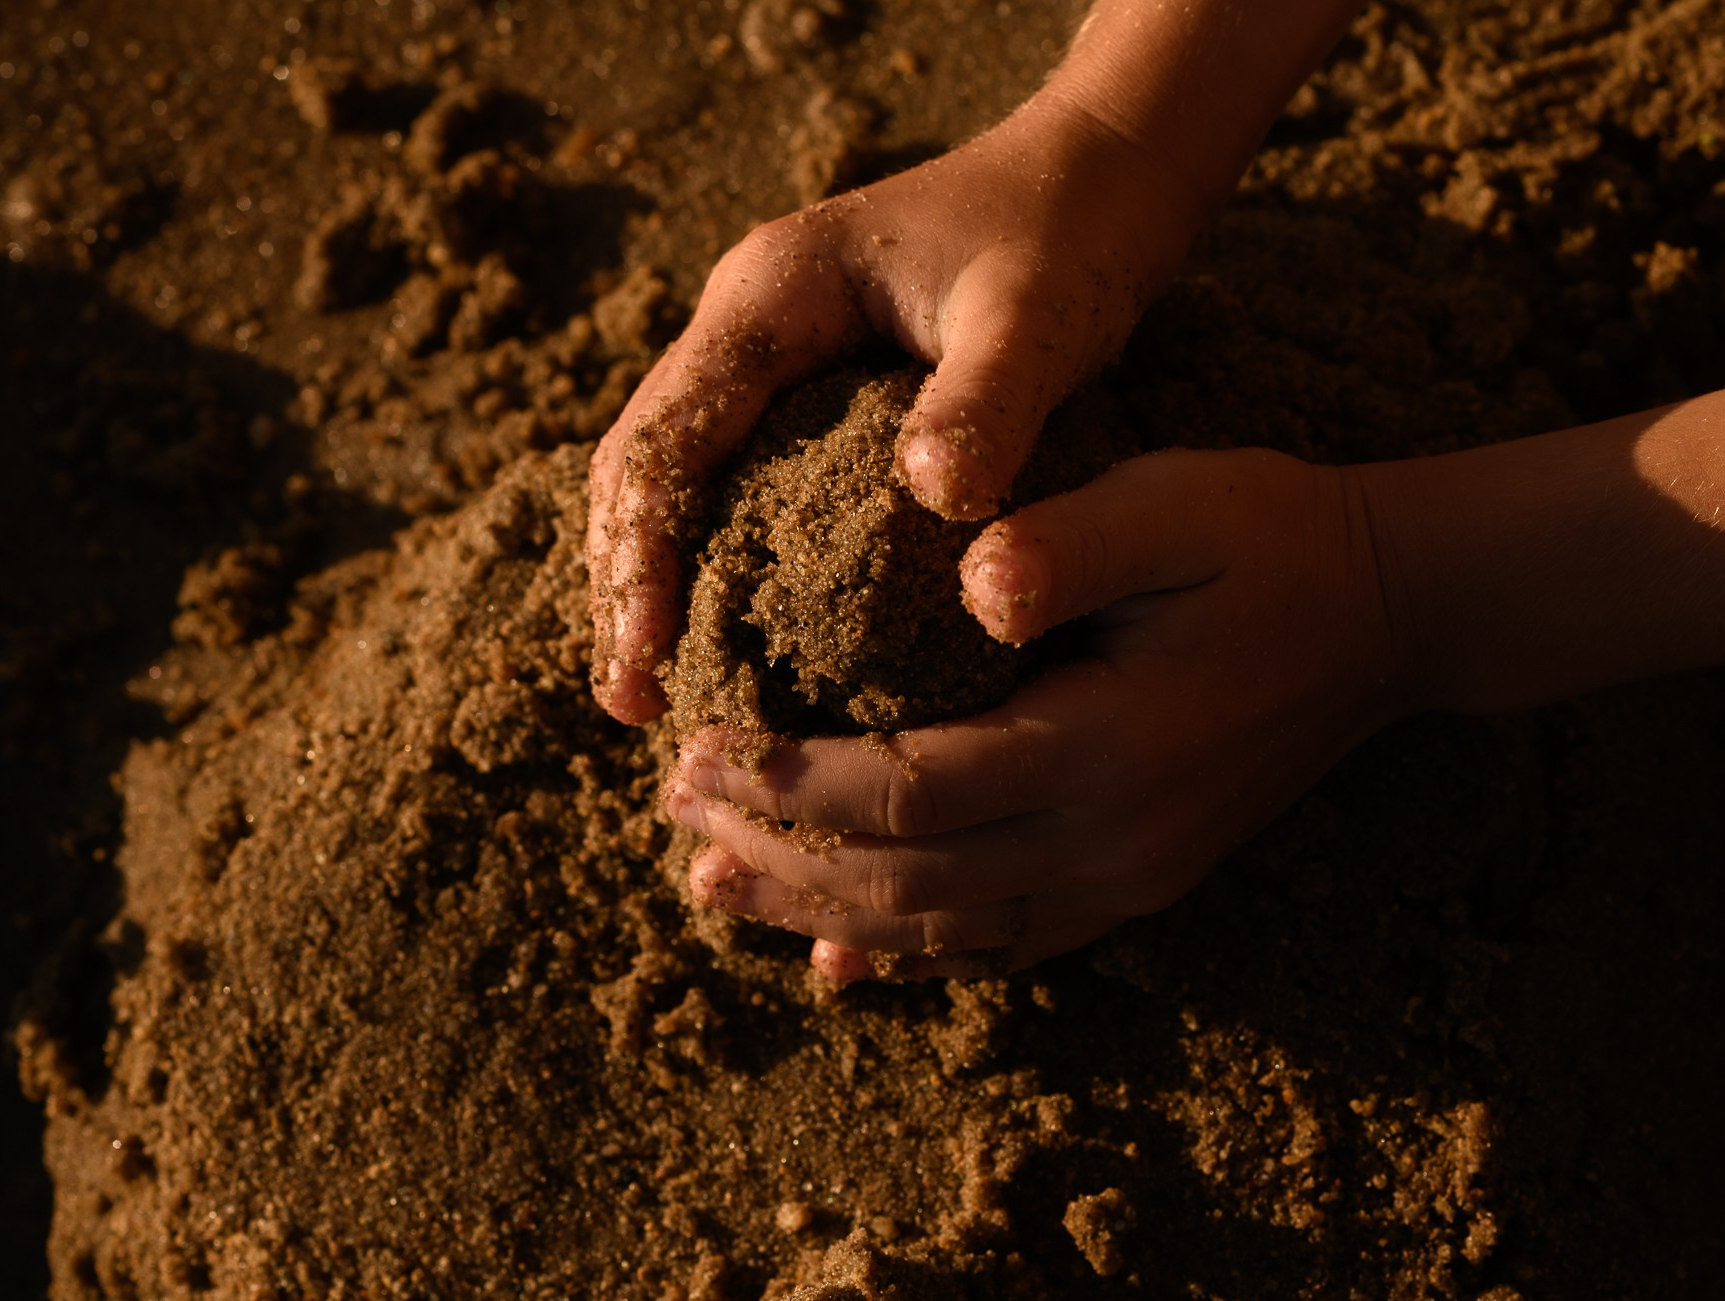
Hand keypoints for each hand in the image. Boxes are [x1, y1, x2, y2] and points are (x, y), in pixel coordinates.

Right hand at [581, 94, 1209, 722]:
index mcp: (770, 297)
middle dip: (625, 585)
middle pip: (642, 466)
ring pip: (674, 479)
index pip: (665, 442)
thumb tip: (935, 496)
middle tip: (631, 704)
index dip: (642, 559)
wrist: (1100, 172)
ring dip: (655, 580)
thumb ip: (986, 399)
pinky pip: (732, 484)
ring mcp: (771, 355)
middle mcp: (746, 323)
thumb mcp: (1038, 314)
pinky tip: (740, 641)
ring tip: (657, 694)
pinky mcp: (808, 389)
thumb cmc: (1070, 233)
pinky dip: (716, 562)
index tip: (643, 660)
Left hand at [661, 448, 1406, 977]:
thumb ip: (1069, 544)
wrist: (1389, 613)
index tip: (701, 753)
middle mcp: (1111, 844)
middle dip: (779, 857)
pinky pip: (1006, 941)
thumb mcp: (1176, 507)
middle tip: (673, 816)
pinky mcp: (1136, 883)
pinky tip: (842, 957)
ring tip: (715, 890)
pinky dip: (914, 953)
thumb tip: (972, 582)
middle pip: (909, 887)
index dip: (796, 785)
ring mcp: (1128, 879)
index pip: (914, 794)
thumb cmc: (1268, 539)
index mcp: (1105, 749)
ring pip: (946, 930)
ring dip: (822, 915)